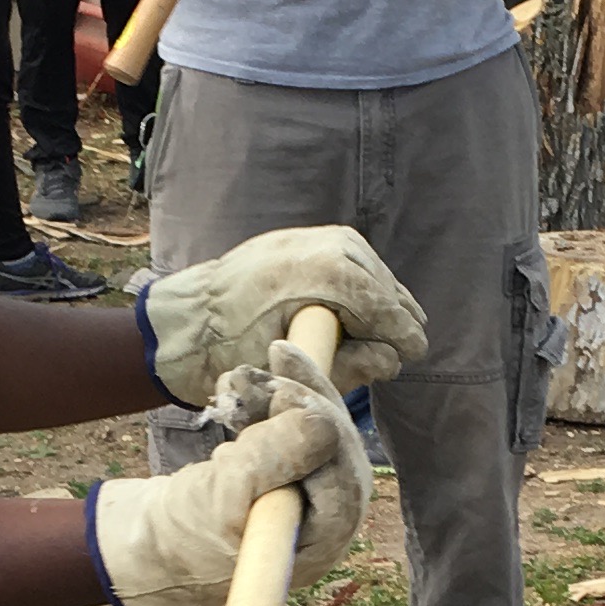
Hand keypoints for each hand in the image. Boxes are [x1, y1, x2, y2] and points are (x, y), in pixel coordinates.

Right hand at [89, 343, 370, 605]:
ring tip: (234, 380)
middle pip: (337, 447)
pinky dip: (272, 397)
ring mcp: (320, 490)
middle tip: (254, 377)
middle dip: (298, 403)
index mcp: (321, 542)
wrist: (168, 533)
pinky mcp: (301, 465)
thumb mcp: (220, 497)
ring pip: (319, 426)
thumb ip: (269, 463)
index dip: (321, 432)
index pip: (343, 482)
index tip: (283, 393)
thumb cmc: (189, 530)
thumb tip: (323, 423)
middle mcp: (331, 516)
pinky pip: (301, 422)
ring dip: (280, 393)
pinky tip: (240, 383)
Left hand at [136, 226, 425, 404]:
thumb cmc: (234, 351)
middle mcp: (326, 246)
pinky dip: (361, 282)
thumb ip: (354, 365)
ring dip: (379, 298)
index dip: (403, 334)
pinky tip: (360, 307)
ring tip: (385, 328)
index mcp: (327, 275)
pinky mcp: (306, 237)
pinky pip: (351, 258)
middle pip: (383, 285)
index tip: (413, 353)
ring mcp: (316, 236)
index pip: (386, 307)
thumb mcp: (297, 369)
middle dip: (394, 316)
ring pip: (371, 269)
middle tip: (402, 346)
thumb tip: (393, 358)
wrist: (191, 317)